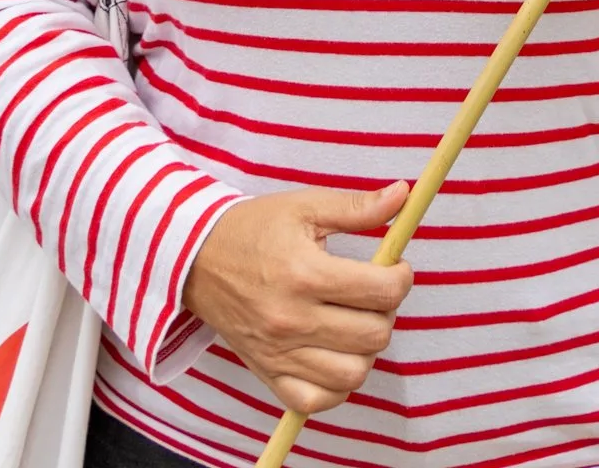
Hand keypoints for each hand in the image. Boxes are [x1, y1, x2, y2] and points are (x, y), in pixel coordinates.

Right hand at [183, 180, 413, 414]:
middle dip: (387, 311)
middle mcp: (293, 320)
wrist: (196, 259)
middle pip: (373, 335)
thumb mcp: (305, 205)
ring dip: (366, 349)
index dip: (401, 278)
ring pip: (352, 374)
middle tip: (375, 292)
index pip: (380, 291)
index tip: (397, 268)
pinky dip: (336, 386)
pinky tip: (336, 354)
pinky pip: (316, 401)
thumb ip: (356, 206)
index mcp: (305, 273)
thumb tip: (402, 196)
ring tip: (357, 322)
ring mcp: (279, 353)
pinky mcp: (267, 373)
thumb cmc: (255, 228)